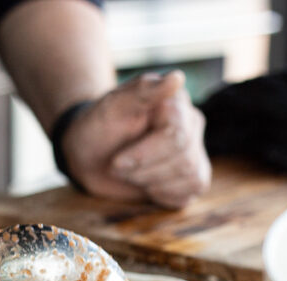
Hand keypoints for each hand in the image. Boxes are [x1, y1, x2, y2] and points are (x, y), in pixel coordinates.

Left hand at [61, 71, 210, 209]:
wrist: (91, 155)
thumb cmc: (99, 127)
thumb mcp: (112, 106)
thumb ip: (142, 91)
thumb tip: (176, 78)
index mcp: (175, 104)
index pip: (177, 137)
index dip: (145, 155)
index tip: (116, 161)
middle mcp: (192, 125)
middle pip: (184, 161)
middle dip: (143, 170)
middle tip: (118, 166)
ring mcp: (195, 152)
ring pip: (190, 178)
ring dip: (150, 182)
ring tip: (130, 172)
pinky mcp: (191, 179)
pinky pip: (188, 195)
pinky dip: (161, 195)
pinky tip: (145, 183)